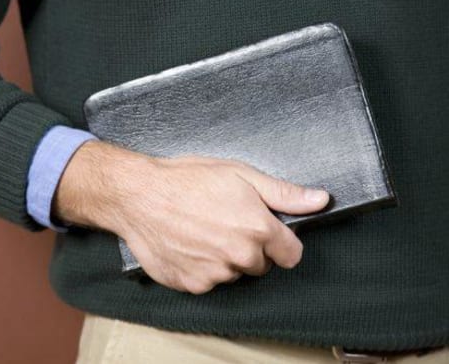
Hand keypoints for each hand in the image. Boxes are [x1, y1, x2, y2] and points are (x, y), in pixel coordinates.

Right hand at [52, 140, 328, 294]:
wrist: (137, 195)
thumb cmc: (186, 179)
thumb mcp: (238, 173)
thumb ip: (283, 193)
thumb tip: (320, 200)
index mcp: (258, 229)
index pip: (292, 253)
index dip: (278, 239)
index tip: (261, 227)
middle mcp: (240, 257)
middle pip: (261, 265)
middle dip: (249, 247)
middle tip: (223, 221)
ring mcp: (215, 274)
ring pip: (232, 273)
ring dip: (223, 258)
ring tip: (200, 230)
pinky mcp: (192, 284)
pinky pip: (207, 281)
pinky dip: (200, 267)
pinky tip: (186, 244)